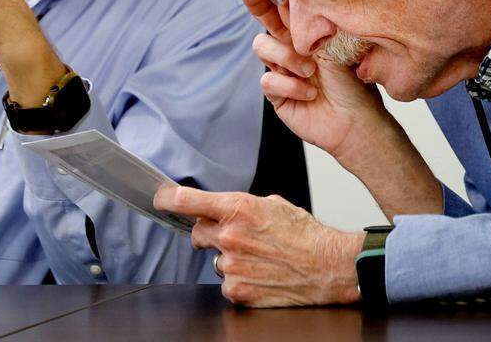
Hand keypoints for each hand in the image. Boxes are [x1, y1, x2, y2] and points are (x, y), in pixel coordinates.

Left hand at [154, 185, 363, 307]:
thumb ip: (241, 206)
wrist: (330, 266)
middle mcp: (230, 236)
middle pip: (197, 232)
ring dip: (231, 258)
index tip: (160, 199)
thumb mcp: (273, 205)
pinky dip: (240, 280)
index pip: (186, 200)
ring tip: (260, 258)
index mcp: (238, 208)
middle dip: (210, 234)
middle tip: (236, 237)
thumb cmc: (307, 235)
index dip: (167, 199)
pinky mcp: (237, 290)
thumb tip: (221, 209)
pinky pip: (227, 282)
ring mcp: (232, 265)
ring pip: (215, 260)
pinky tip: (262, 274)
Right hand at [246, 0, 441, 216]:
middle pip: (263, 16)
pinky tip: (309, 93)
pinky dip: (289, 85)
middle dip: (256, 2)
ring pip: (261, 47)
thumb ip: (318, 19)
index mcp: (308, 28)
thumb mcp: (339, 42)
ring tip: (310, 71)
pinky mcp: (276, 92)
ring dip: (285, 58)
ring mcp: (281, 67)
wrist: (357, 122)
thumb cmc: (355, 81)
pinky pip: (267, 80)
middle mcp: (291, 44)